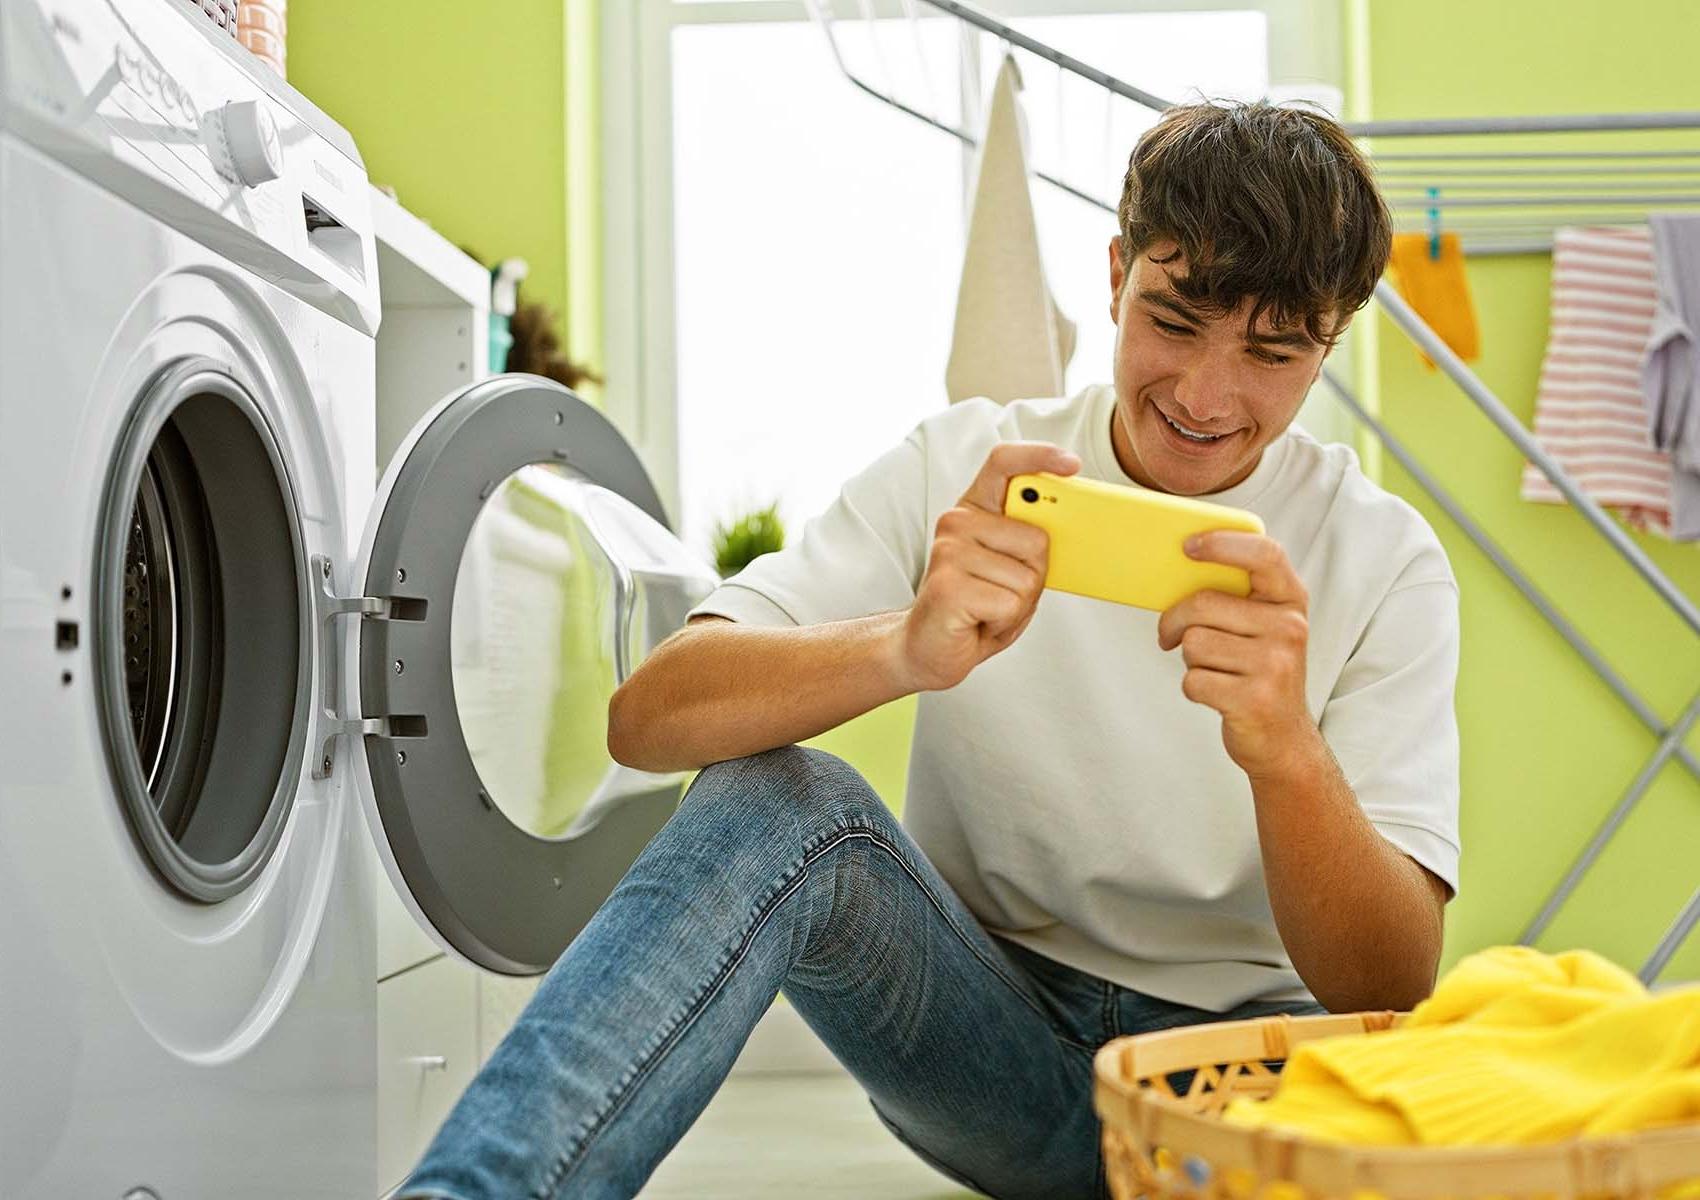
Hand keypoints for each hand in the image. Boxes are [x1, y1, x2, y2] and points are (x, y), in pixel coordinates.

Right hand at [897, 441, 1079, 691]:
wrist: (928, 648)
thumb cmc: (976, 606)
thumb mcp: (1010, 566)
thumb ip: (1029, 540)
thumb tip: (1063, 525)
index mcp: (975, 509)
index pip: (1004, 463)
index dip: (1039, 456)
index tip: (1071, 464)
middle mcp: (957, 522)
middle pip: (1037, 539)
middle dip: (1035, 576)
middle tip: (1003, 591)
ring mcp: (948, 552)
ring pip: (1027, 578)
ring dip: (1018, 605)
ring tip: (988, 609)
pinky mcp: (947, 586)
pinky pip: (1009, 604)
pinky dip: (1004, 623)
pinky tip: (979, 622)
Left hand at [1156, 531, 1316, 779]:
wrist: (1283, 740)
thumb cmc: (1261, 673)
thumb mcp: (1264, 627)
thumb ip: (1238, 597)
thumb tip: (1179, 568)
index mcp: (1291, 601)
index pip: (1265, 555)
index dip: (1224, 543)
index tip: (1188, 546)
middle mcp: (1290, 628)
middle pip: (1203, 603)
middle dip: (1174, 620)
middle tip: (1169, 634)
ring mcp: (1275, 665)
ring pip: (1193, 643)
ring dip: (1189, 660)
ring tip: (1214, 670)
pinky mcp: (1253, 700)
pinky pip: (1193, 680)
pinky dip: (1194, 688)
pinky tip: (1217, 694)